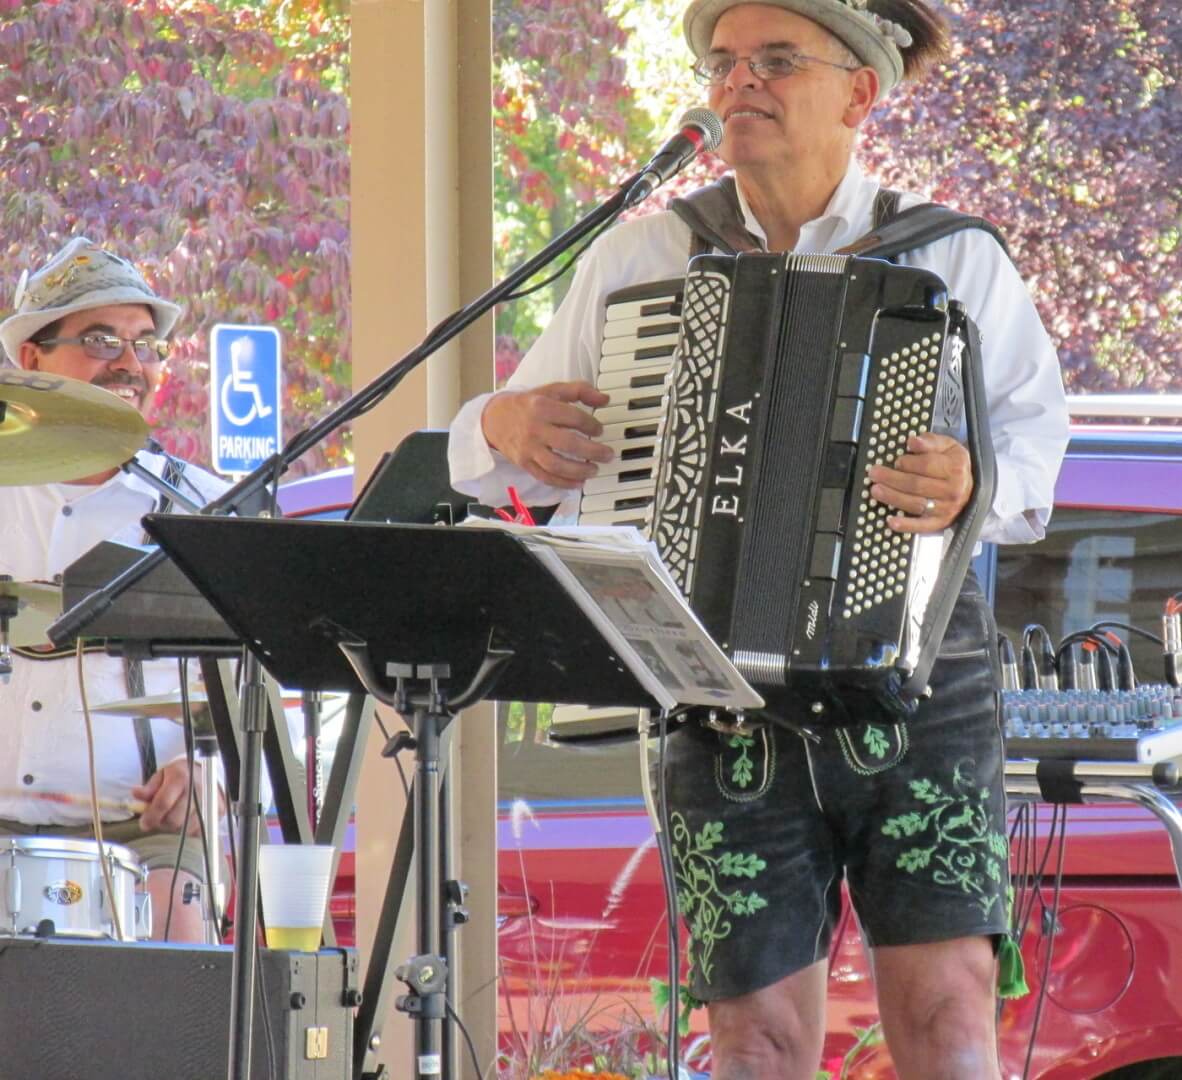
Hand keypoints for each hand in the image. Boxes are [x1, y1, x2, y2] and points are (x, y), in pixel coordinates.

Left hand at [131, 760, 214, 834]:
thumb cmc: (181, 775)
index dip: (150, 817)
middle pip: (174, 819)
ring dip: (175, 828)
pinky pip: (199, 830)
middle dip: (162, 823)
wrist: (207, 772)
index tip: (144, 824)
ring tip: (172, 818)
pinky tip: (185, 821)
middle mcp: (197, 789)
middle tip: (158, 820)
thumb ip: (149, 787)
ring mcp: (210, 800)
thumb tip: (136, 794)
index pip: (163, 803)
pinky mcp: (218, 810)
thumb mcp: (162, 775)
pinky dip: (190, 830)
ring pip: (186, 828)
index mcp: (181, 777)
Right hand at [481, 380, 613, 488]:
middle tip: (608, 455)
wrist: (494, 419)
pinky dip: (563, 483)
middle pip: (568, 443)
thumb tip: (605, 399)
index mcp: (542, 406)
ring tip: (595, 470)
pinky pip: (545, 477)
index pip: (573, 417)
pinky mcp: (524, 463)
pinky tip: (578, 483)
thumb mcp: (551, 390)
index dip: (591, 425)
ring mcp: (529, 448)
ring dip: (579, 470)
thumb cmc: (528, 405)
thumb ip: (579, 391)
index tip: (600, 430)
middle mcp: (535, 428)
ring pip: (556, 464)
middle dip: (592, 451)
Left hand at [867, 433, 972, 533]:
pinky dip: (905, 525)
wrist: (972, 488)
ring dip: (893, 498)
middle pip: (917, 485)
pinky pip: (921, 526)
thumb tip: (913, 442)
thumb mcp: (948, 446)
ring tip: (875, 491)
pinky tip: (890, 521)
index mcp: (955, 468)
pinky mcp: (940, 523)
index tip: (896, 461)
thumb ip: (930, 442)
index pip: (926, 465)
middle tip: (874, 473)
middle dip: (892, 479)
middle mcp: (952, 490)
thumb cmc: (954, 465)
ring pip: (915, 504)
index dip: (908, 463)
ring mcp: (946, 509)